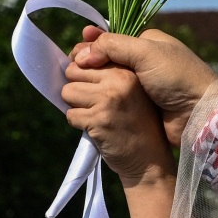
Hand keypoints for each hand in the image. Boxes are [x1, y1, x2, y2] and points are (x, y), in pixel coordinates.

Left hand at [63, 54, 177, 187]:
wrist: (149, 159)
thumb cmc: (136, 123)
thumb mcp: (131, 92)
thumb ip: (107, 75)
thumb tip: (69, 63)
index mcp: (128, 70)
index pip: (87, 57)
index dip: (83, 72)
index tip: (92, 87)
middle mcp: (120, 80)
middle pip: (73, 72)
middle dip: (78, 89)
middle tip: (95, 104)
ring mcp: (108, 100)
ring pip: (67, 92)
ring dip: (76, 106)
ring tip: (96, 115)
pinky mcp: (98, 120)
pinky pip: (70, 115)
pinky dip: (78, 123)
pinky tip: (97, 128)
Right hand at [70, 26, 217, 144]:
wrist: (200, 114)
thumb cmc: (178, 78)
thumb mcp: (146, 52)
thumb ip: (112, 46)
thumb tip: (83, 55)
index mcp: (146, 43)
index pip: (109, 41)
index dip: (91, 47)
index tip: (75, 56)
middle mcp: (143, 62)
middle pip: (105, 61)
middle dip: (87, 64)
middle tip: (70, 71)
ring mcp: (140, 86)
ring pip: (106, 81)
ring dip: (89, 83)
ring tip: (71, 86)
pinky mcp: (139, 107)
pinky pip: (112, 100)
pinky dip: (98, 99)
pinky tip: (85, 101)